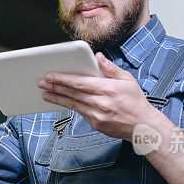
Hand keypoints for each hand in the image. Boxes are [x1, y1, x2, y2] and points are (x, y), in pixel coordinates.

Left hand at [37, 52, 157, 140]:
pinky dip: (68, 106)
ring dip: (57, 98)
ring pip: (72, 104)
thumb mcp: (127, 80)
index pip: (80, 82)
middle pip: (73, 93)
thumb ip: (110, 68)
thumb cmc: (135, 101)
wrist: (142, 126)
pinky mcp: (95, 124)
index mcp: (108, 89)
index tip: (51, 75)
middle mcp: (101, 103)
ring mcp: (97, 115)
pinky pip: (78, 112)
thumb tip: (98, 56)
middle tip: (41, 82)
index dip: (63, 78)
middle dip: (55, 86)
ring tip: (44, 93)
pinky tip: (59, 101)